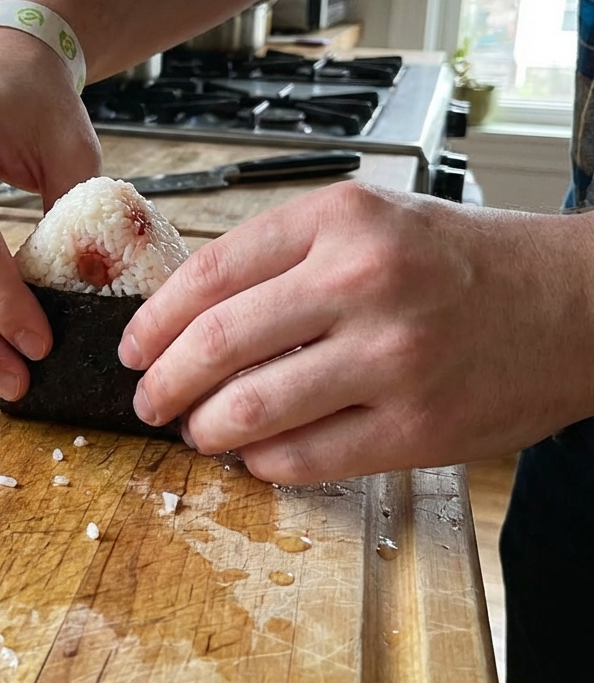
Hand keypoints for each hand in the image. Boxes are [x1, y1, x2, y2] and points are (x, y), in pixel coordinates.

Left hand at [120, 182, 593, 482]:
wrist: (569, 302)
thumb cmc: (458, 260)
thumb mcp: (367, 221)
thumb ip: (282, 256)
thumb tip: (191, 312)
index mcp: (340, 219)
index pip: (210, 273)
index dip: (154, 319)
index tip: (133, 345)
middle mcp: (362, 282)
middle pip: (216, 343)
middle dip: (162, 382)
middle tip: (147, 398)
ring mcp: (392, 358)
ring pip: (250, 409)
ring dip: (205, 429)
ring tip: (198, 429)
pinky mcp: (418, 427)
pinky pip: (305, 458)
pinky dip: (262, 462)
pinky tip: (256, 454)